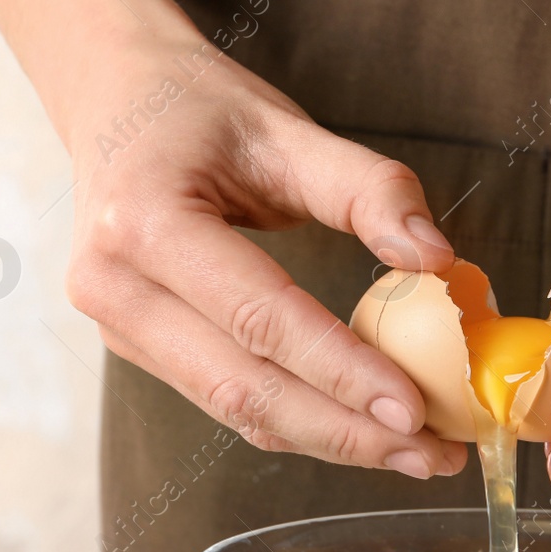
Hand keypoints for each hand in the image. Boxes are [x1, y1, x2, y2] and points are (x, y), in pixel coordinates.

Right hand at [65, 36, 467, 478]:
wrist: (112, 98)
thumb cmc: (201, 108)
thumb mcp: (288, 130)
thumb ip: (370, 189)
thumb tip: (439, 261)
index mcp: (142, 221)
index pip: (259, 318)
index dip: (341, 371)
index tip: (416, 410)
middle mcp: (114, 285)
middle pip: (243, 386)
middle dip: (346, 431)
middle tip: (434, 453)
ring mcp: (118, 326)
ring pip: (236, 409)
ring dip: (332, 440)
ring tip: (417, 452)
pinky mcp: (138, 348)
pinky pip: (228, 400)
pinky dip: (302, 422)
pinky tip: (365, 431)